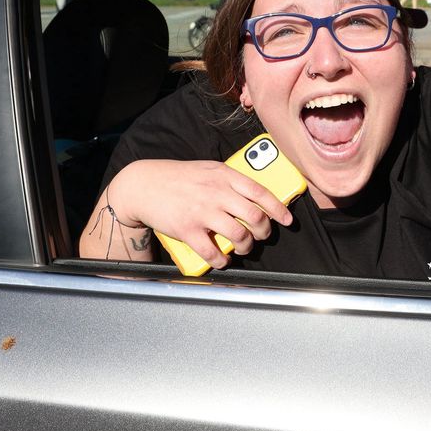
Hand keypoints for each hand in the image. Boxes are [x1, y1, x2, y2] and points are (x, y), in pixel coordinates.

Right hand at [106, 158, 294, 268]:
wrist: (143, 185)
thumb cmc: (178, 178)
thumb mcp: (208, 170)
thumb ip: (229, 181)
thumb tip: (254, 197)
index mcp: (224, 175)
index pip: (261, 192)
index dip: (278, 208)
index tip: (287, 219)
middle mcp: (216, 192)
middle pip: (255, 216)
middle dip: (263, 231)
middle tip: (260, 236)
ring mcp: (202, 211)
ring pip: (239, 235)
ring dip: (245, 247)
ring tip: (242, 248)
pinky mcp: (187, 229)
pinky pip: (212, 252)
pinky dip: (221, 260)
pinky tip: (222, 260)